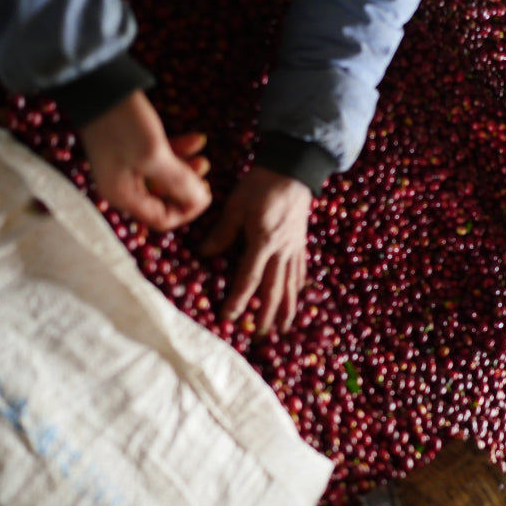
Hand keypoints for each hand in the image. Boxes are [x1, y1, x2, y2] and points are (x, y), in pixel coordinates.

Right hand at [80, 90, 210, 230]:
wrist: (96, 83)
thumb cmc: (122, 123)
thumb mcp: (154, 155)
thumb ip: (178, 182)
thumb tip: (201, 201)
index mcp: (123, 195)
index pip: (162, 219)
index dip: (188, 210)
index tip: (206, 192)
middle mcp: (122, 186)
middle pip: (165, 200)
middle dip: (188, 189)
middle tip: (205, 174)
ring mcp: (125, 166)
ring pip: (165, 178)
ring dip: (186, 169)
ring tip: (203, 156)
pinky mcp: (130, 147)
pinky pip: (159, 158)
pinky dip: (178, 151)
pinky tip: (197, 139)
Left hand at [202, 167, 311, 332]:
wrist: (293, 169)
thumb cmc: (262, 185)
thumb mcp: (236, 205)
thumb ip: (222, 232)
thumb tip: (204, 254)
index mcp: (263, 242)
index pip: (249, 279)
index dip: (239, 301)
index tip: (229, 318)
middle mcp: (281, 251)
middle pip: (274, 290)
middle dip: (266, 316)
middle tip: (259, 337)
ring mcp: (294, 249)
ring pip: (291, 285)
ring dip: (287, 309)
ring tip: (283, 329)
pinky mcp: (301, 243)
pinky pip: (301, 270)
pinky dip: (299, 286)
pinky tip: (298, 296)